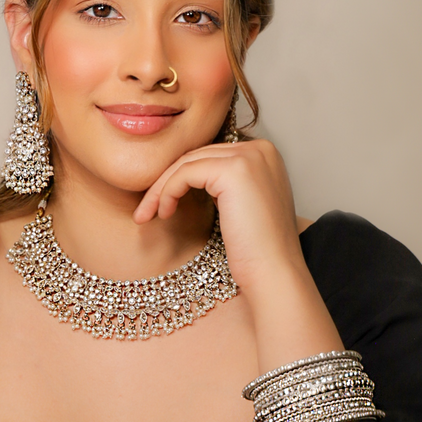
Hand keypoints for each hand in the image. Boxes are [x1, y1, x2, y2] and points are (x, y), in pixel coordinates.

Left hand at [133, 140, 303, 292]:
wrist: (274, 273)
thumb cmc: (258, 251)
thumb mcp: (242, 205)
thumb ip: (224, 185)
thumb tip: (186, 178)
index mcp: (264, 153)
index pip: (210, 156)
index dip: (181, 177)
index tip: (161, 202)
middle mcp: (261, 148)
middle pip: (197, 156)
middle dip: (166, 182)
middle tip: (146, 210)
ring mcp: (249, 156)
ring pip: (187, 163)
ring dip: (161, 189)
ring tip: (147, 215)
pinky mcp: (234, 170)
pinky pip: (185, 173)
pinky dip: (168, 192)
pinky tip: (164, 213)